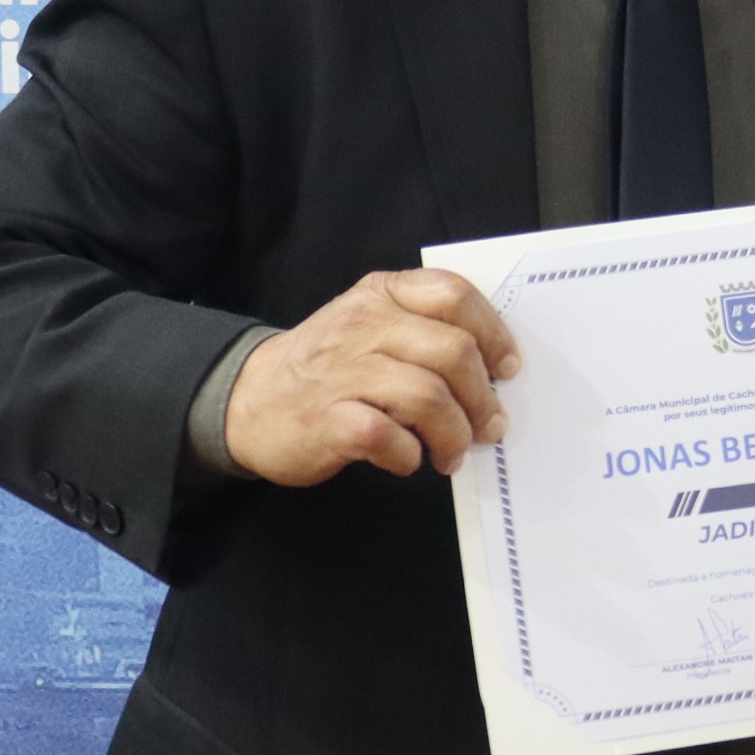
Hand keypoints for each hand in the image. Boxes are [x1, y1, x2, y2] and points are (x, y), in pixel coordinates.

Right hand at [223, 269, 520, 483]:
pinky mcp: (327, 420)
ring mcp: (343, 372)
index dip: (493, 332)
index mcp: (381, 295)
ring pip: (429, 395)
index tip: (507, 369)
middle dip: (483, 397)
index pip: (452, 294)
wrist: (247, 400)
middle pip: (453, 351)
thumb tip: (493, 368)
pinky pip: (388, 436)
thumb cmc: (326, 368)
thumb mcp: (369, 325)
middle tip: (490, 426)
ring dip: (455, 433)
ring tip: (453, 453)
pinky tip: (407, 460)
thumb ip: (422, 330)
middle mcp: (363, 325)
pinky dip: (409, 455)